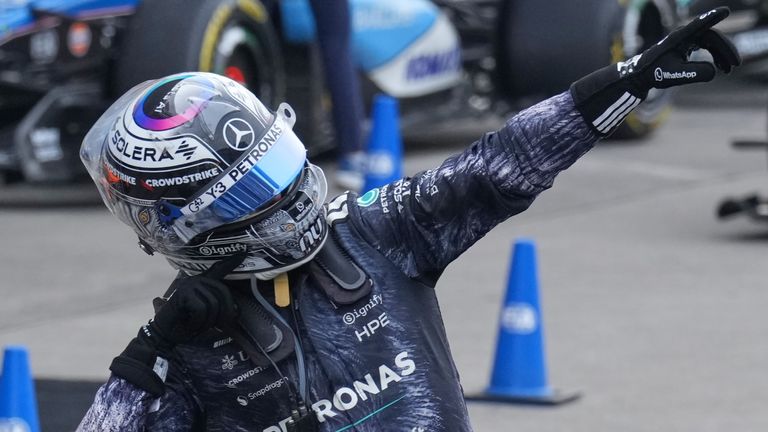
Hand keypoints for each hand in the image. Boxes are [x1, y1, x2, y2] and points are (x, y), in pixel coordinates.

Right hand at [146, 254, 243, 349]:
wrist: (165, 334)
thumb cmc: (188, 325)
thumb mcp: (208, 316)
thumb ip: (220, 310)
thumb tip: (236, 311)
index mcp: (203, 283)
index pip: (219, 269)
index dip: (231, 262)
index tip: (244, 252)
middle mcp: (197, 280)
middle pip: (223, 293)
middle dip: (224, 314)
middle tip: (217, 327)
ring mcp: (189, 284)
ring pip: (213, 304)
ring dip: (208, 321)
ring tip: (196, 324)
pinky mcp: (183, 292)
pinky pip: (202, 309)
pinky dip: (198, 322)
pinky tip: (189, 323)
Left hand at [570, 7, 740, 135]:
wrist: (639, 76)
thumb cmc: (653, 73)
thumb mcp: (675, 75)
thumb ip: (695, 73)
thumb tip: (714, 72)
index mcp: (679, 38)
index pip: (699, 25)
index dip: (712, 18)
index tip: (724, 11)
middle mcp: (684, 36)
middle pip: (712, 37)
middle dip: (725, 50)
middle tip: (735, 65)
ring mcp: (686, 40)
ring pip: (710, 42)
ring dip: (721, 54)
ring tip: (728, 69)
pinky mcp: (686, 47)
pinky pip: (705, 47)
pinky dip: (714, 57)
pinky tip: (719, 69)